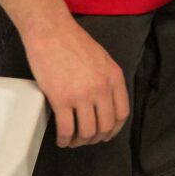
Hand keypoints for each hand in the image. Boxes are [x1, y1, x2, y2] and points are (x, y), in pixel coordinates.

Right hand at [23, 19, 129, 147]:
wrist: (53, 33)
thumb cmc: (75, 43)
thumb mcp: (103, 59)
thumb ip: (107, 80)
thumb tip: (106, 101)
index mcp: (114, 77)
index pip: (122, 113)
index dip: (114, 129)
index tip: (106, 134)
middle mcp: (102, 88)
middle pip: (105, 126)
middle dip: (96, 138)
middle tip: (86, 140)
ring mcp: (82, 95)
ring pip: (87, 132)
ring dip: (79, 142)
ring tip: (72, 140)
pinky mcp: (61, 100)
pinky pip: (66, 130)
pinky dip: (64, 140)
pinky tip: (61, 139)